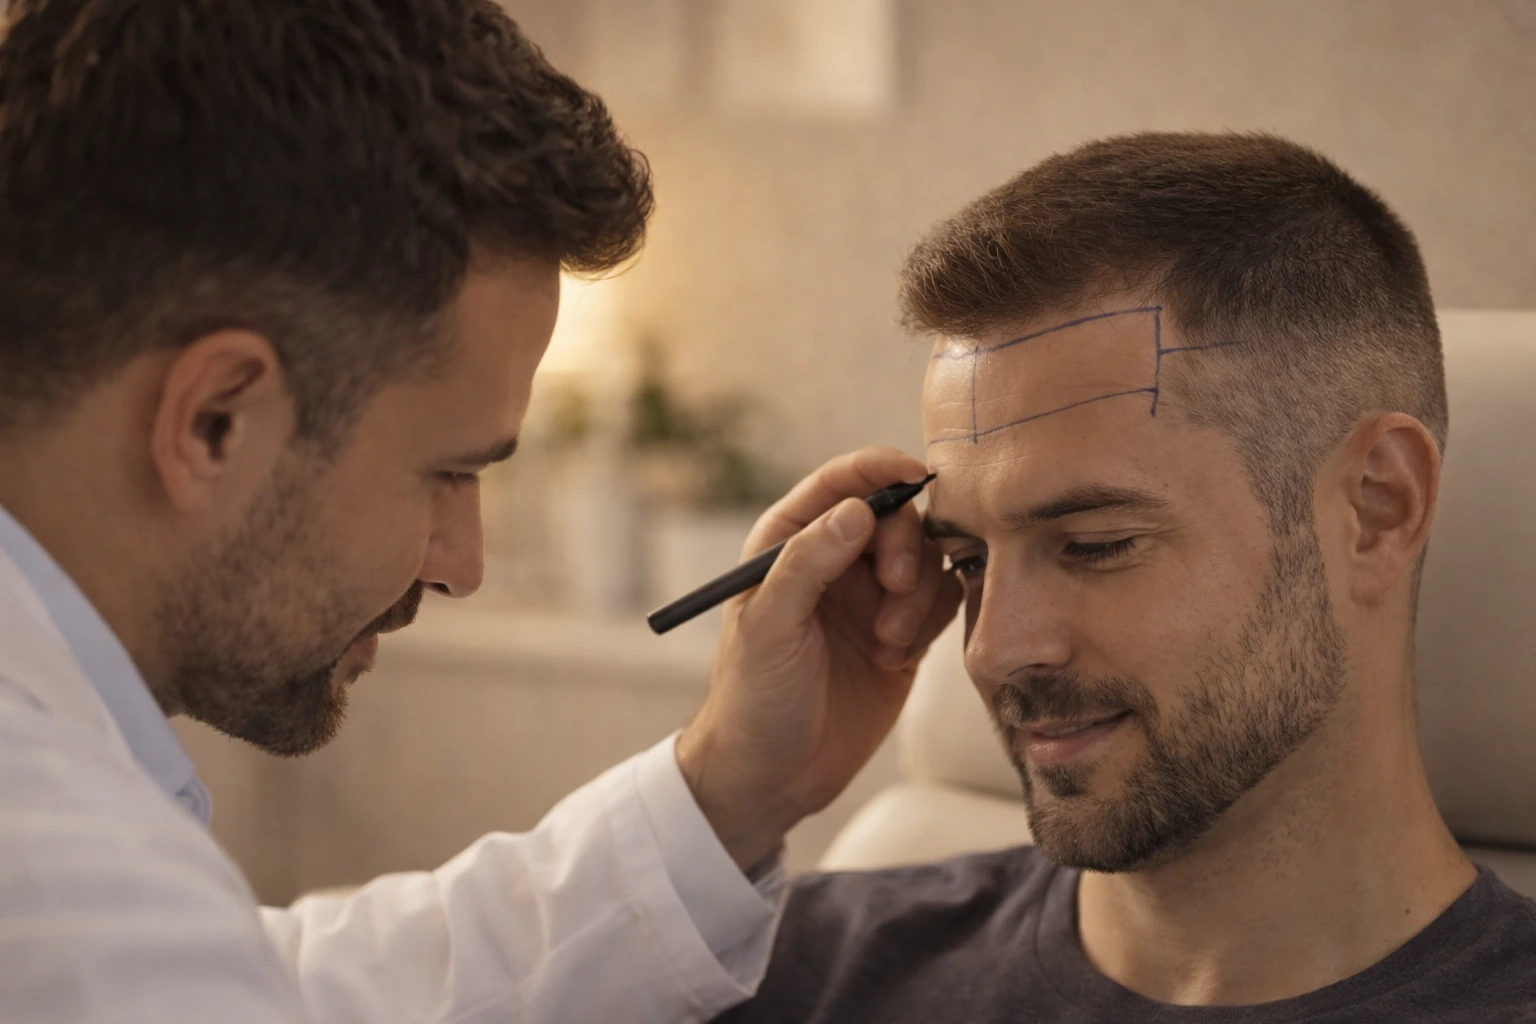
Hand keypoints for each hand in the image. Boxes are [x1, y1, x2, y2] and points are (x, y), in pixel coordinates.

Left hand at [677, 446, 962, 871]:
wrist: (772, 777)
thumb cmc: (752, 698)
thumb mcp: (769, 627)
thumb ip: (808, 563)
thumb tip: (857, 508)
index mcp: (789, 540)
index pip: (843, 481)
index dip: (882, 470)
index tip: (916, 478)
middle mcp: (833, 559)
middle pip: (897, 515)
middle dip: (904, 545)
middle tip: (894, 587)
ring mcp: (870, 597)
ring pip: (925, 559)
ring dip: (917, 594)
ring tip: (887, 642)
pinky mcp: (902, 635)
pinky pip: (939, 602)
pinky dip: (929, 622)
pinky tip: (895, 659)